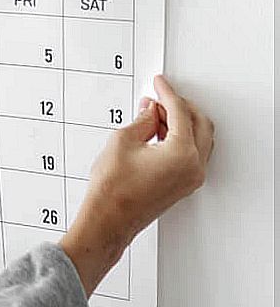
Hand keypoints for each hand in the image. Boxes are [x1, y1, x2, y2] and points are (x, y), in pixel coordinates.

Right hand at [73, 74, 214, 249]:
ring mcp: (190, 178)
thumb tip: (151, 112)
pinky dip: (181, 139)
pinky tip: (159, 134)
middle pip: (198, 123)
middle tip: (158, 98)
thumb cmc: (111, 192)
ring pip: (198, 138)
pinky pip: (192, 153)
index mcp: (182, 153)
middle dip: (179, 107)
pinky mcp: (183, 186)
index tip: (159, 84)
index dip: (167, 94)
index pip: (180, 112)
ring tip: (155, 116)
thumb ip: (142, 121)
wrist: (107, 222)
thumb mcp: (122, 142)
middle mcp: (193, 166)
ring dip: (181, 123)